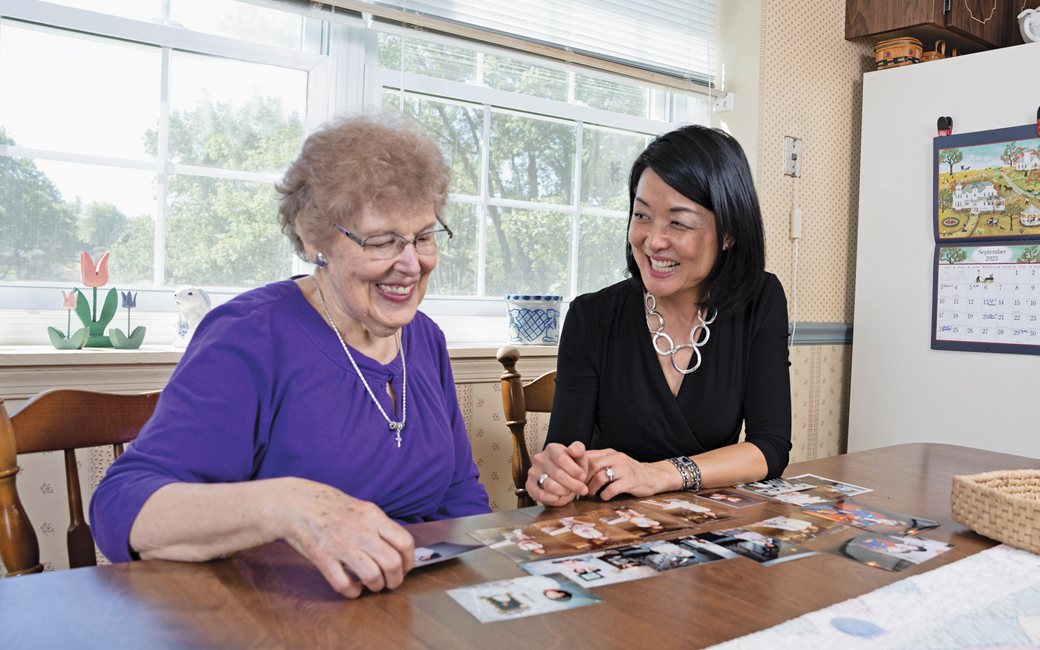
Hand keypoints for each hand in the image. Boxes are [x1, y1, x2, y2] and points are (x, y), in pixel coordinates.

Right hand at [274, 478, 414, 597]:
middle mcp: (360, 530)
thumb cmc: (330, 507)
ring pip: (372, 576)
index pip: (405, 542)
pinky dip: (353, 592)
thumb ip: (380, 526)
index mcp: (373, 516)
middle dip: (395, 579)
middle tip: (390, 582)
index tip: (405, 568)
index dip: (409, 561)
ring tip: (373, 585)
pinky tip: (353, 588)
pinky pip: (344, 584)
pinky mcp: (323, 558)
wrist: (296, 503)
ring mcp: (341, 545)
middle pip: (392, 564)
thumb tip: (399, 547)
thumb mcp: (362, 508)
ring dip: (376, 586)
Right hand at [526, 441, 588, 506]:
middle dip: (573, 484)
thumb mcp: (579, 458)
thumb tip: (572, 450)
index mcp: (551, 449)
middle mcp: (539, 459)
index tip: (582, 477)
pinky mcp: (530, 486)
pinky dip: (554, 498)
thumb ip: (579, 450)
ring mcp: (533, 472)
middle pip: (558, 474)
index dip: (575, 470)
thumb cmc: (572, 469)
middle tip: (580, 488)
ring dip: (564, 491)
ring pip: (550, 486)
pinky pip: (542, 495)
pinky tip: (559, 495)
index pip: (561, 458)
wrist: (563, 481)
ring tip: (569, 490)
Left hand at [584, 449, 678, 500]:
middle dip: (584, 480)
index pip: (588, 455)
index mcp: (611, 453)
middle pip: (592, 466)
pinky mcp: (631, 482)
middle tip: (582, 489)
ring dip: (592, 489)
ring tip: (592, 494)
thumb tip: (577, 470)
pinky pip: (612, 489)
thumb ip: (600, 463)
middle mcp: (617, 458)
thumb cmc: (630, 472)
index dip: (578, 467)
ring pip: (600, 477)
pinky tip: (605, 497)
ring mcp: (624, 469)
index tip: (574, 478)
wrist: (654, 476)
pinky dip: (605, 495)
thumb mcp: (615, 462)